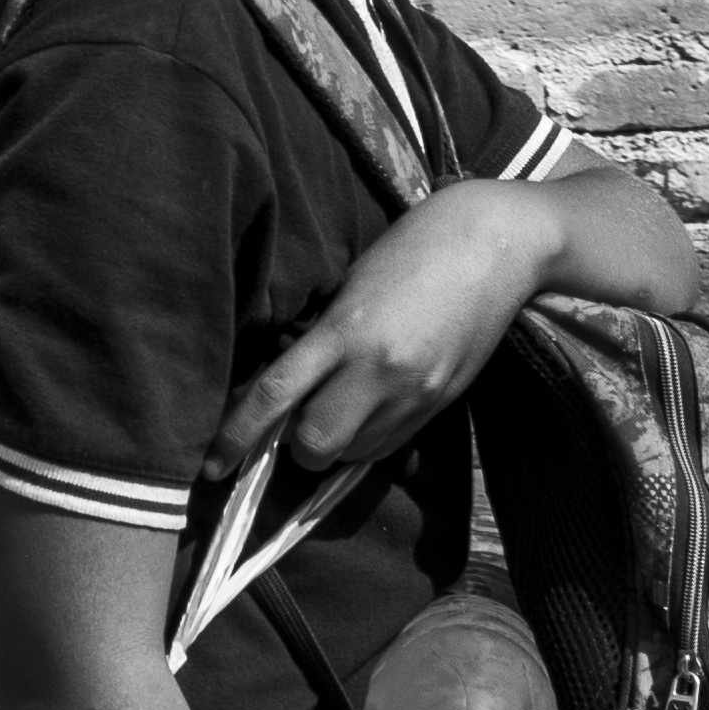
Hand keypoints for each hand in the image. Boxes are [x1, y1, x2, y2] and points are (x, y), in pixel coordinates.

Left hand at [210, 182, 545, 491]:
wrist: (498, 243)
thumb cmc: (412, 248)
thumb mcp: (352, 287)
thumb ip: (321, 340)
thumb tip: (285, 390)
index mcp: (345, 331)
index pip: (273, 396)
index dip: (235, 437)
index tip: (209, 466)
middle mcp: (378, 370)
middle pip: (314, 446)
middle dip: (295, 449)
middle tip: (291, 425)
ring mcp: (414, 393)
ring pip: (353, 455)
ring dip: (334, 446)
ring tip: (338, 408)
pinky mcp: (441, 404)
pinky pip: (389, 447)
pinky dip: (367, 440)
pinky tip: (370, 408)